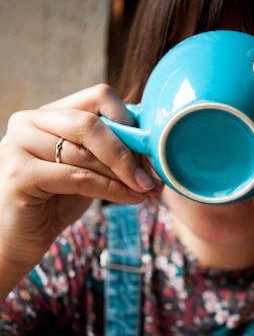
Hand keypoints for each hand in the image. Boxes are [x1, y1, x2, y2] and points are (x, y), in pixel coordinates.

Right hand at [0, 84, 160, 288]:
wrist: (17, 239)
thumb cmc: (55, 203)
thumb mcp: (86, 170)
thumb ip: (108, 153)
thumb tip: (154, 146)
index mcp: (49, 114)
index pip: (98, 97)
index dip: (130, 121)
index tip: (151, 149)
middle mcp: (29, 122)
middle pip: (92, 123)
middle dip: (129, 152)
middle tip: (153, 178)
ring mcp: (19, 145)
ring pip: (86, 154)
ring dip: (123, 176)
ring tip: (146, 191)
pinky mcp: (19, 174)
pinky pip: (78, 177)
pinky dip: (110, 190)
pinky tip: (131, 199)